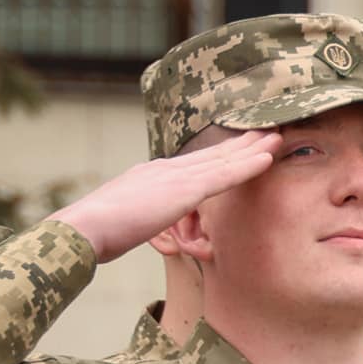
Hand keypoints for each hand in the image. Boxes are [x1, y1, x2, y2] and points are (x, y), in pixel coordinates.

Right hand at [50, 130, 280, 263]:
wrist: (84, 228)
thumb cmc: (100, 232)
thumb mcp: (130, 221)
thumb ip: (147, 218)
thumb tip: (152, 227)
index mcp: (153, 176)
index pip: (195, 162)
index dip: (221, 153)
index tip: (242, 145)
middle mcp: (166, 169)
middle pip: (213, 154)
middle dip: (242, 143)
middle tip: (268, 131)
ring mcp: (174, 177)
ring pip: (223, 159)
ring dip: (253, 148)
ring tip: (278, 137)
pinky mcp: (182, 191)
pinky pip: (223, 176)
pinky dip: (247, 166)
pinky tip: (268, 158)